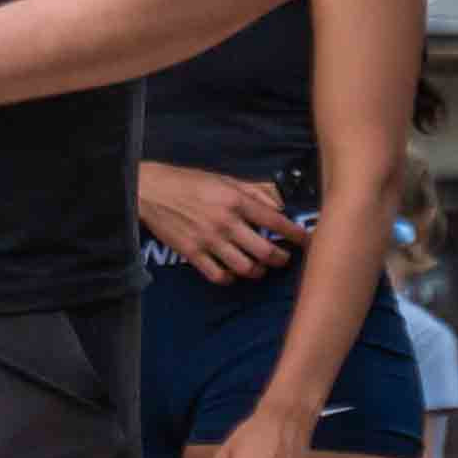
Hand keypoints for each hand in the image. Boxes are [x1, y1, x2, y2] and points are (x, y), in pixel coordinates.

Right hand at [136, 162, 303, 282]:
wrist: (150, 190)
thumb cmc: (188, 182)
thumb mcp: (224, 179)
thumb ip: (253, 191)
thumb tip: (278, 205)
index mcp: (235, 200)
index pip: (275, 222)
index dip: (296, 234)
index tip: (307, 241)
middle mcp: (225, 222)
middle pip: (264, 251)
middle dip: (280, 258)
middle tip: (283, 258)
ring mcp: (208, 241)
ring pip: (245, 268)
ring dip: (258, 271)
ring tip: (260, 267)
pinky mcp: (192, 254)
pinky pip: (218, 276)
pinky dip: (230, 279)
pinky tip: (233, 273)